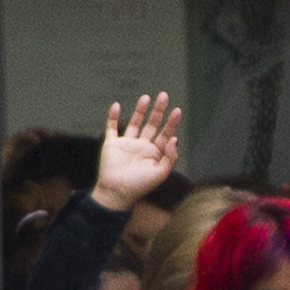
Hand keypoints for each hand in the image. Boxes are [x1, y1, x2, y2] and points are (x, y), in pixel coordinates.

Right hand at [91, 93, 181, 210]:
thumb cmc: (139, 186)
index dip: (172, 123)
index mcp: (155, 153)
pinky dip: (113, 117)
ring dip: (140, 110)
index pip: (165, 134)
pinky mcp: (112, 144)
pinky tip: (117, 106)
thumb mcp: (160, 173)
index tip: (177, 110)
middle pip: (152, 124)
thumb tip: (174, 139)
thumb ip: (170, 157)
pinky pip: (112, 128)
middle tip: (164, 96)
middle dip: (158, 111)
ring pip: (135, 123)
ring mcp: (127, 144)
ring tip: (146, 97)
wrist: (116, 193)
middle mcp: (142, 147)